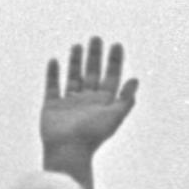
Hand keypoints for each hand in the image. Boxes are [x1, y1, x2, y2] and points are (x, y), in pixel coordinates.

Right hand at [40, 34, 137, 188]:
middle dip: (95, 56)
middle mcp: (87, 102)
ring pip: (73, 77)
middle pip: (92, 74)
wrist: (68, 150)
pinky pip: (52, 86)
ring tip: (77, 45)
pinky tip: (55, 61)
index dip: (115, 62)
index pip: (111, 78)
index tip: (117, 45)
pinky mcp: (52, 106)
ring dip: (75, 61)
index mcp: (103, 104)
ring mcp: (69, 103)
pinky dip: (53, 74)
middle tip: (97, 38)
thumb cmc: (92, 135)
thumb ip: (125, 99)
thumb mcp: (114, 117)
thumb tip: (136, 79)